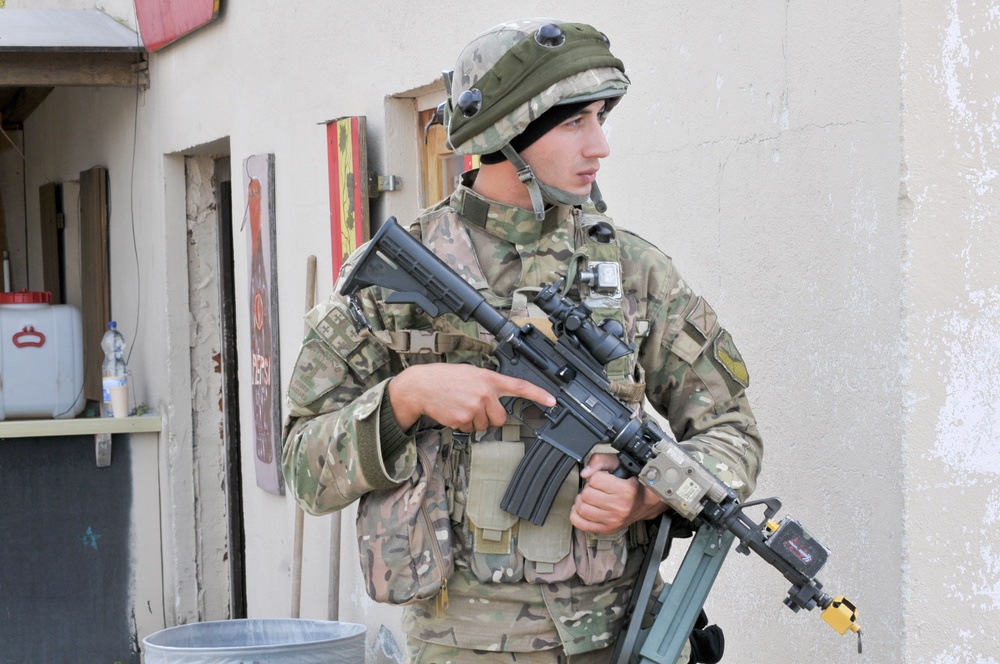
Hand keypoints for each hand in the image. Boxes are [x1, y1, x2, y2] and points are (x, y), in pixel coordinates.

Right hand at [387, 363, 554, 431]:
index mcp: (489, 378)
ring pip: (484, 426)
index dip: (538, 394)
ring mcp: (474, 407)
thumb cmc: (447, 379)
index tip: (553, 401)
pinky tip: (454, 411)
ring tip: (461, 406)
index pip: (519, 386)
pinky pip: (470, 430)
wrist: (422, 386)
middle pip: (501, 418)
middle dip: (490, 417)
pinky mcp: (463, 419)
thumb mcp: (472, 373)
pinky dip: (463, 425)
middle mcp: (485, 392)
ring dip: (474, 421)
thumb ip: (489, 385)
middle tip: (475, 406)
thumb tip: (499, 402)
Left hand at [570, 453, 666, 533]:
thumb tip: (585, 473)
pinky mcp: (607, 529)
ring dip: (582, 501)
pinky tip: (583, 508)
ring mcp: (614, 520)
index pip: (594, 480)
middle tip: (595, 489)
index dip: (595, 477)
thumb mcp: (620, 463)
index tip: (601, 479)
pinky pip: (581, 524)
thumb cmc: (632, 482)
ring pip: (582, 509)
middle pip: (586, 495)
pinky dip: (577, 515)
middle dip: (588, 488)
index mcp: (626, 490)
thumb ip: (600, 460)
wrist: (645, 502)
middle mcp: (620, 507)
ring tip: (590, 498)